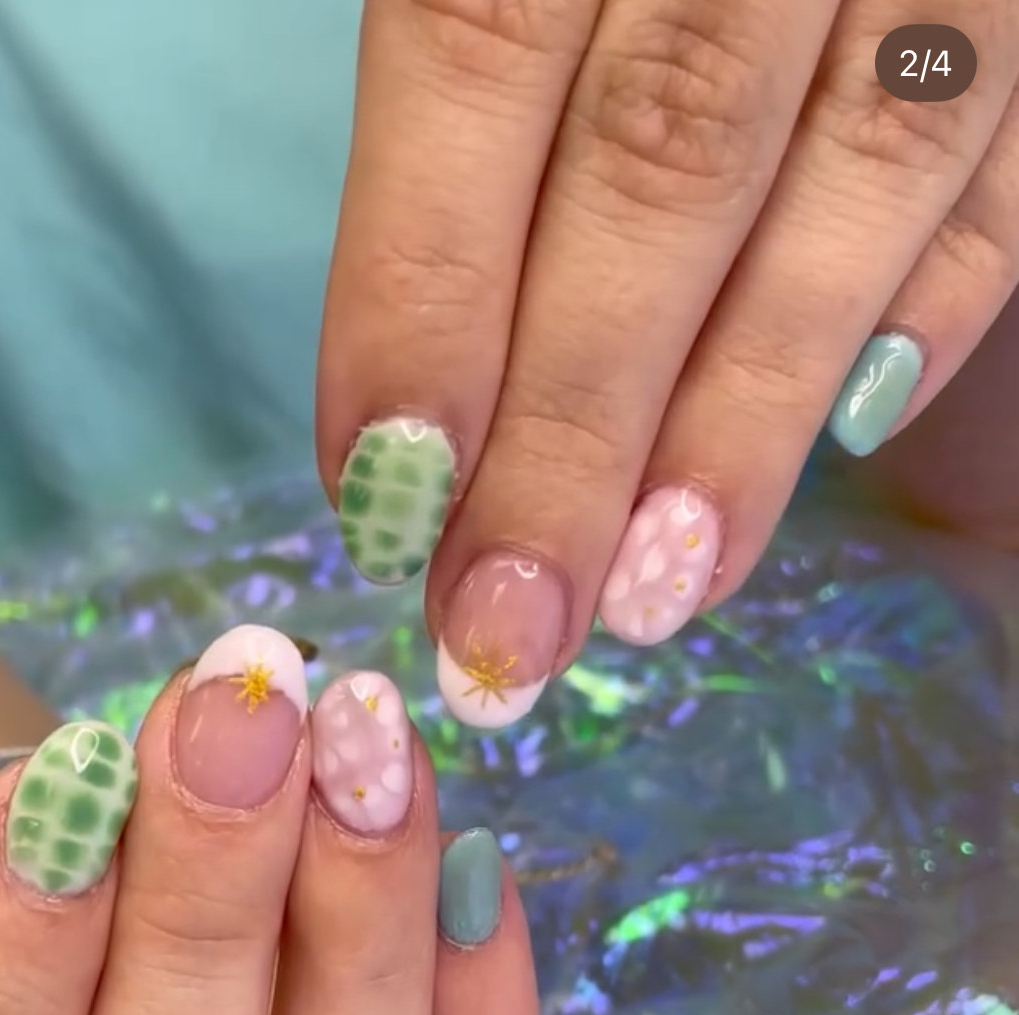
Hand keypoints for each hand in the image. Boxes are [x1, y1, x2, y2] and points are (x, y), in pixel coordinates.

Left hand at [318, 0, 1017, 726]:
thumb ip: (460, 97)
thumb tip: (410, 419)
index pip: (476, 57)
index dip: (426, 297)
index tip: (381, 506)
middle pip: (660, 166)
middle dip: (574, 430)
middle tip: (506, 633)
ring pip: (852, 175)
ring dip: (747, 415)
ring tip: (656, 597)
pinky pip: (1006, 161)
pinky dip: (935, 301)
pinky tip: (853, 438)